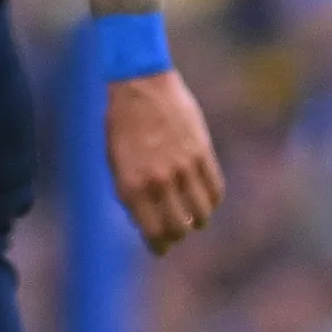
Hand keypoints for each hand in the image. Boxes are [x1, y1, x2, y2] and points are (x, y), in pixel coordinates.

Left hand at [105, 68, 225, 252]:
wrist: (140, 84)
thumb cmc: (122, 124)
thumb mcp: (115, 161)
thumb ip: (131, 193)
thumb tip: (147, 223)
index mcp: (131, 185)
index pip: (153, 232)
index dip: (159, 245)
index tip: (161, 248)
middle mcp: (158, 181)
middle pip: (180, 228)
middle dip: (178, 235)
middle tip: (177, 232)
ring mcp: (183, 167)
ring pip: (202, 213)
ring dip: (198, 220)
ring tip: (193, 216)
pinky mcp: (202, 153)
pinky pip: (215, 190)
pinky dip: (212, 200)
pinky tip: (205, 199)